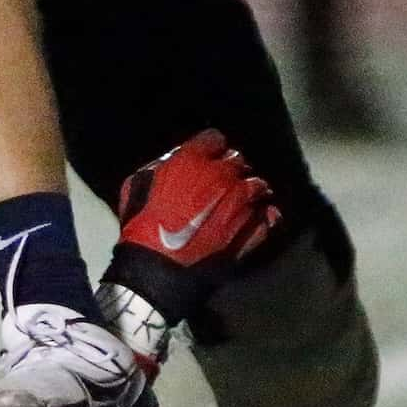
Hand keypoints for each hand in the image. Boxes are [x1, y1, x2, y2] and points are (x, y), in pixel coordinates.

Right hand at [115, 129, 277, 271]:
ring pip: (257, 185)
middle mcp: (223, 177)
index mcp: (193, 161)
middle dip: (230, 167)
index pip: (214, 138)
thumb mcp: (138, 183)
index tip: (206, 156)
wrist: (156, 267)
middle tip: (221, 180)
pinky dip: (264, 216)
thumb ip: (165, 166)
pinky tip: (256, 219)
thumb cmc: (142, 224)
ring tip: (240, 200)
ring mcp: (241, 204)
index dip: (209, 147)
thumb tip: (178, 161)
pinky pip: (267, 217)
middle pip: (238, 160)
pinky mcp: (250, 231)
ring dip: (249, 189)